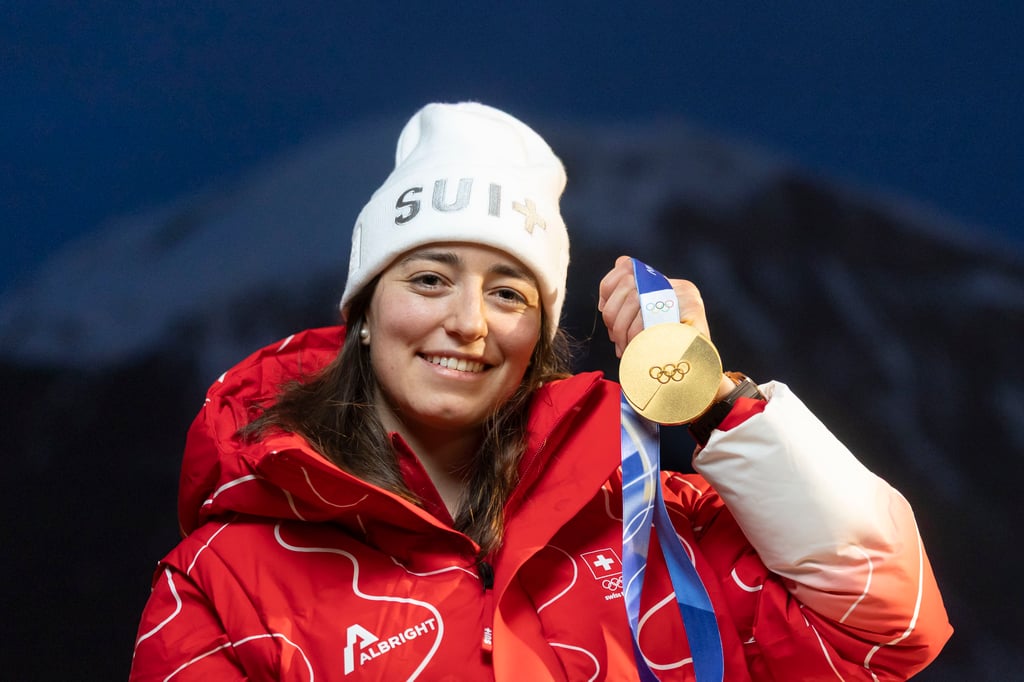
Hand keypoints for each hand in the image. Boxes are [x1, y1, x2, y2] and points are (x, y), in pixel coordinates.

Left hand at [598, 256, 733, 399]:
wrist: (698, 378)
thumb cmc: (667, 354)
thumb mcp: (647, 325)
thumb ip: (630, 305)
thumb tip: (606, 298)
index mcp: (667, 284)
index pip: (627, 267)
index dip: (608, 289)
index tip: (605, 312)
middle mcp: (679, 287)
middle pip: (629, 286)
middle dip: (614, 316)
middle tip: (616, 340)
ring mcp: (688, 300)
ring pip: (636, 301)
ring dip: (623, 330)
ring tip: (625, 348)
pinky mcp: (694, 315)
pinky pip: (652, 320)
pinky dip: (638, 335)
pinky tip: (636, 347)